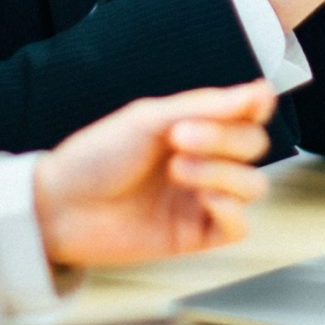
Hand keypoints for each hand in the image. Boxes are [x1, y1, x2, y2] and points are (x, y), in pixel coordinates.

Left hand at [32, 84, 273, 268]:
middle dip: (224, 138)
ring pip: (253, 185)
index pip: (246, 114)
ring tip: (177, 169)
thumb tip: (262, 90)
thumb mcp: (149, 118)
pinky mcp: (197, 234)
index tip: (252, 103)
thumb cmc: (97, 157)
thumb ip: (208, 106)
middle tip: (179, 138)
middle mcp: (204, 160)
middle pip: (254, 146)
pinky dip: (229, 207)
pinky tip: (201, 198)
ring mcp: (202, 198)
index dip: (256, 107)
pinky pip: (239, 224)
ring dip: (222, 171)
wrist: (62, 206)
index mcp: (194, 126)